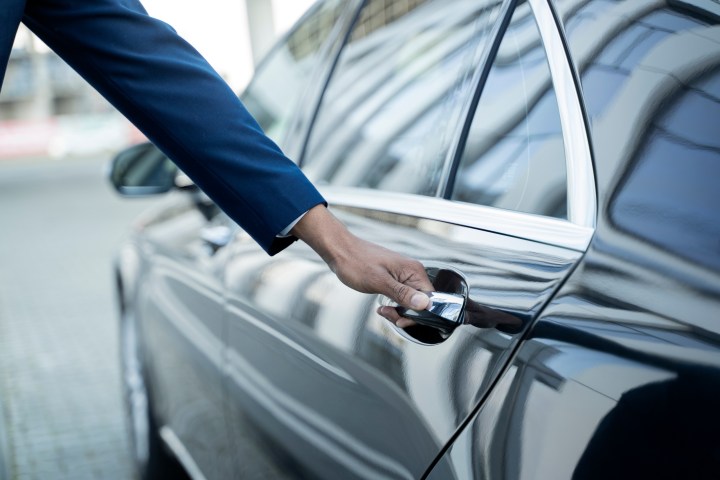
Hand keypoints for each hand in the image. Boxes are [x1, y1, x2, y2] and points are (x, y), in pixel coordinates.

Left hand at [291, 205, 433, 324]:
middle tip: (388, 314)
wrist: (341, 251)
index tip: (400, 318)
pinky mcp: (395, 279)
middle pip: (421, 303)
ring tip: (383, 310)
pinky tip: (382, 307)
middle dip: (406, 314)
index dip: (417, 313)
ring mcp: (404, 276)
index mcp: (413, 270)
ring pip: (410, 302)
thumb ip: (403, 293)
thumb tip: (424, 303)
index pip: (430, 300)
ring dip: (398, 311)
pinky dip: (394, 305)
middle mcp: (412, 272)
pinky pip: (401, 297)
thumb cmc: (356, 262)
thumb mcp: (379, 282)